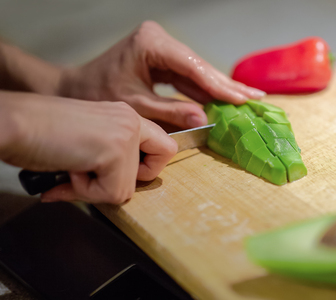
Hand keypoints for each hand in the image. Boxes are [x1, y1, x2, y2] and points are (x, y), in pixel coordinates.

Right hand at [0, 92, 176, 203]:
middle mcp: (131, 120)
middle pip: (162, 159)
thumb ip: (104, 163)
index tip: (120, 172)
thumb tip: (102, 192)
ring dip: (97, 188)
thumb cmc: (37, 130)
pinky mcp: (114, 151)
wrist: (12, 122)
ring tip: (72, 168)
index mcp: (125, 116)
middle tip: (98, 172)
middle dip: (132, 178)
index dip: (147, 166)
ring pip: (129, 187)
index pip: (162, 145)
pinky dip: (85, 191)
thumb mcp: (84, 143)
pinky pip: (112, 193)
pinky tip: (68, 170)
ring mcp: (125, 134)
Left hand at [58, 21, 264, 128]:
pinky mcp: (162, 57)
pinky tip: (225, 98)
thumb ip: (171, 112)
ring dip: (220, 87)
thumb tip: (204, 118)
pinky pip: (188, 76)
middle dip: (226, 85)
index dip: (219, 85)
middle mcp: (159, 39)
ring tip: (247, 98)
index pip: (193, 67)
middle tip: (256, 97)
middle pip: (200, 66)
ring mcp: (162, 47)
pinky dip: (204, 89)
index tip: (243, 98)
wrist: (77, 88)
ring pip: (197, 71)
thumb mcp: (136, 106)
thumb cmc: (99, 94)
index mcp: (151, 43)